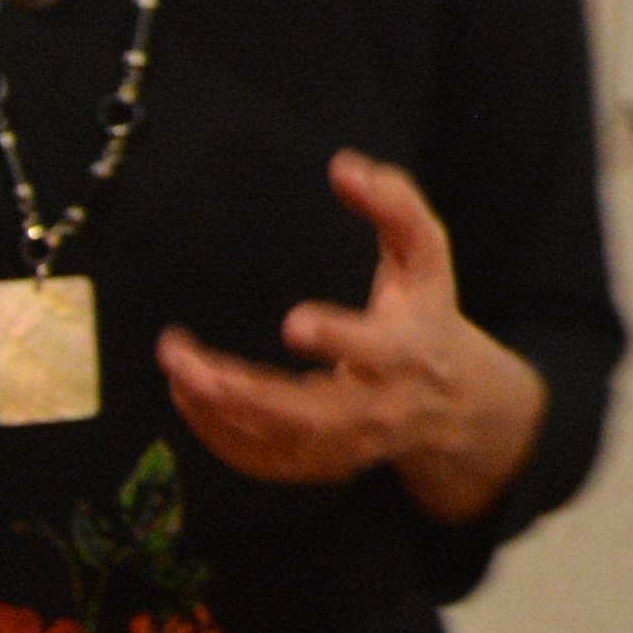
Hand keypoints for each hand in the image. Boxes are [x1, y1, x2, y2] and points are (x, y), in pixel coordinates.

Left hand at [162, 151, 546, 523]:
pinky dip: (220, 439)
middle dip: (242, 391)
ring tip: (176, 370)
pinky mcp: (324, 466)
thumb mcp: (426, 256)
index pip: (374, 351)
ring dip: (217, 413)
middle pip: (307, 414)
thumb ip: (395, 205)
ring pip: (276, 442)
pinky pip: (266, 464)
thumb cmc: (428, 314)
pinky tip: (187, 398)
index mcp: (404, 350)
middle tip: (185, 361)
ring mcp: (347, 445)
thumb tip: (344, 166)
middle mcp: (376, 406)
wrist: (456, 405)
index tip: (293, 323)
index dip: (337, 340)